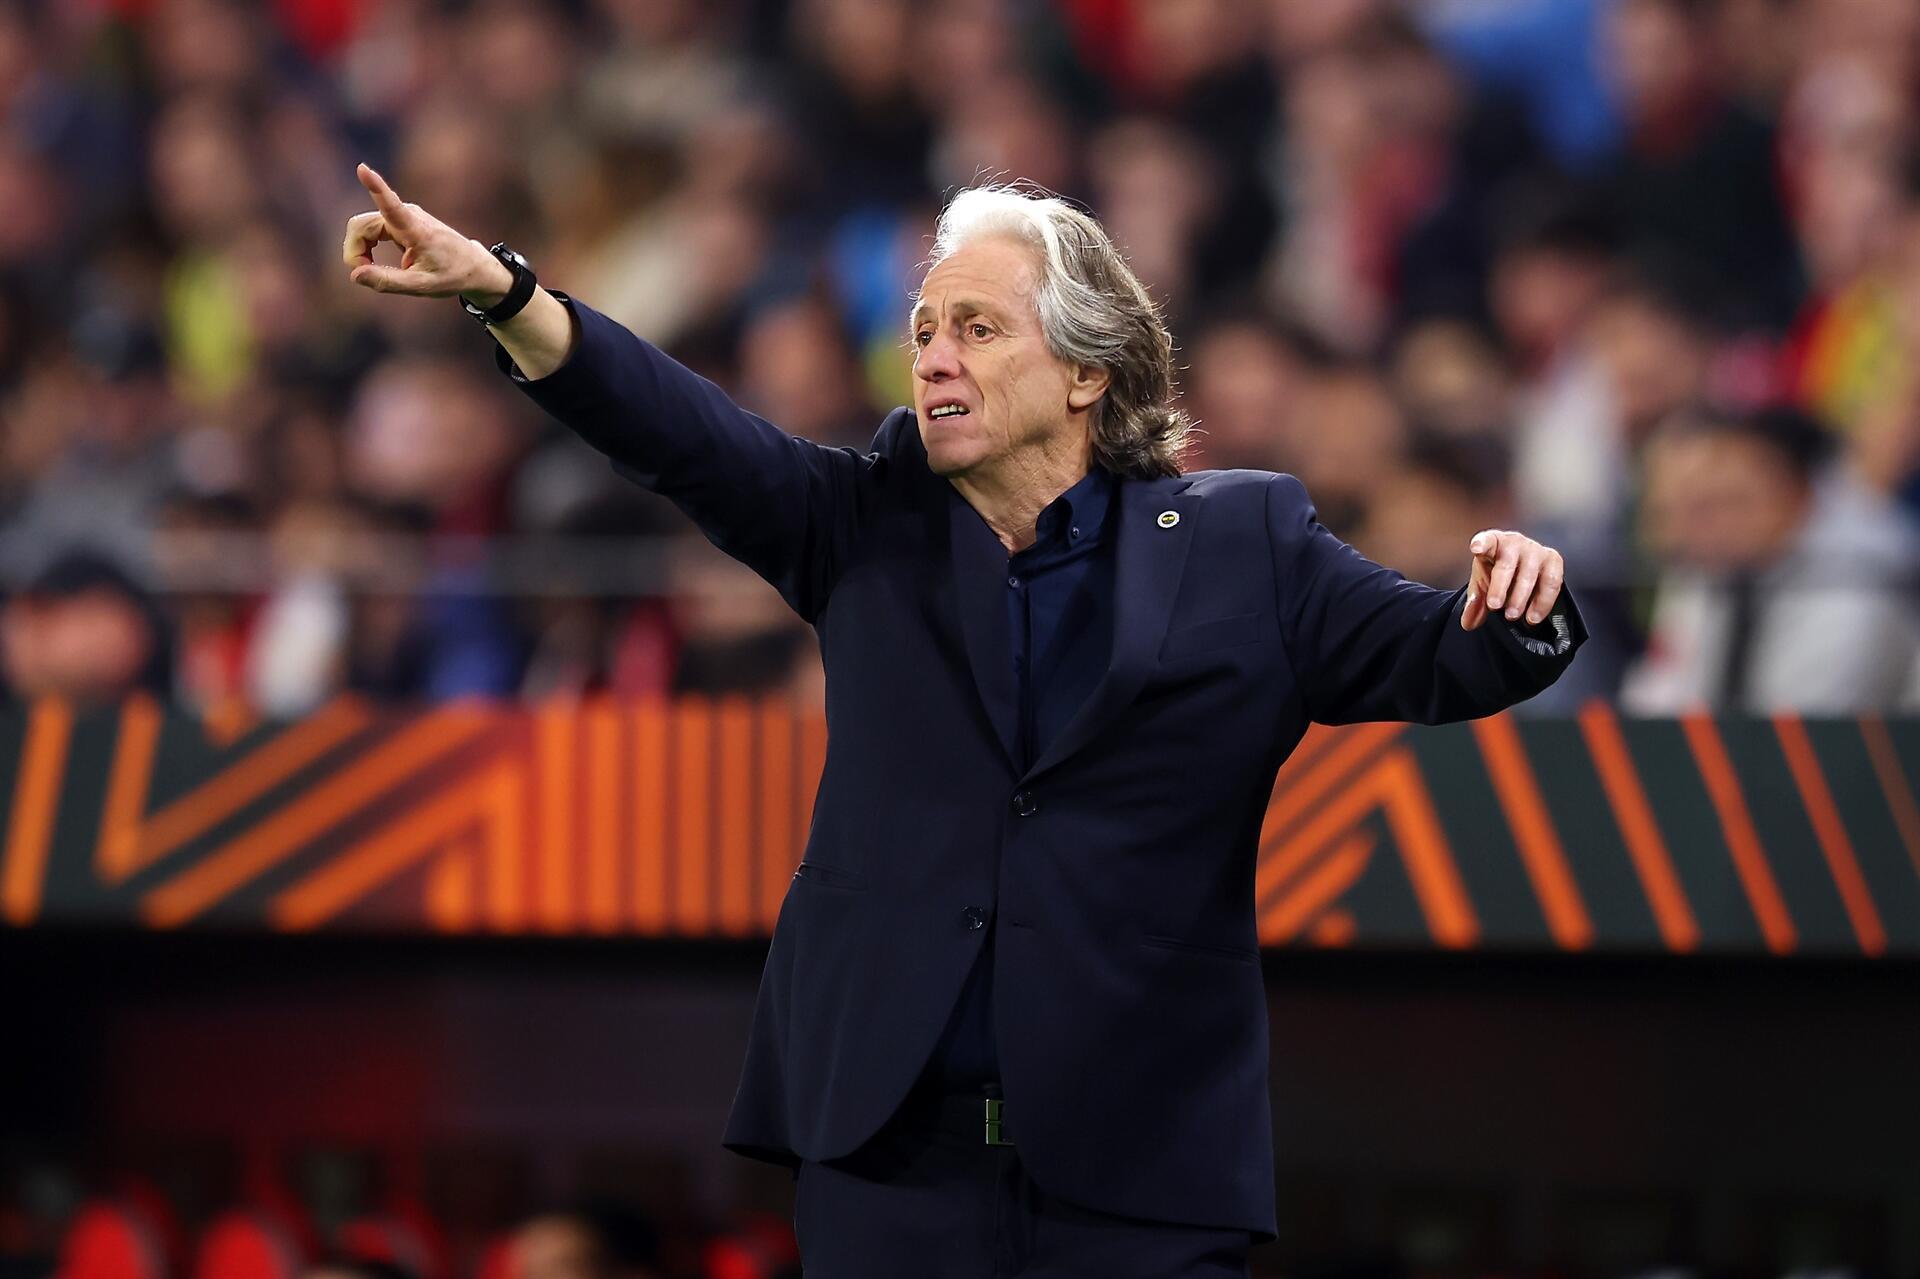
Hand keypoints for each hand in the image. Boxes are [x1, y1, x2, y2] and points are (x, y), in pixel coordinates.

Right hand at [341, 162, 508, 301]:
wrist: (472, 266)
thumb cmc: (451, 276)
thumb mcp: (421, 286)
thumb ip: (387, 282)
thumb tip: (355, 274)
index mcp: (416, 230)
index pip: (391, 206)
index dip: (375, 187)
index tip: (363, 168)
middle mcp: (408, 215)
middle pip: (360, 226)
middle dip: (355, 250)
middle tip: (365, 275)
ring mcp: (403, 214)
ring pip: (362, 228)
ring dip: (360, 250)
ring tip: (373, 272)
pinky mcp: (399, 219)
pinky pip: (369, 229)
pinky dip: (365, 247)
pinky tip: (373, 263)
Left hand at [1461, 529, 1563, 630]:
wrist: (1521, 572)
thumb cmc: (1496, 575)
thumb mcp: (1481, 586)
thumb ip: (1474, 603)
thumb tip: (1468, 623)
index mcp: (1492, 543)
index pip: (1486, 540)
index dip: (1481, 543)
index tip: (1476, 548)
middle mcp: (1515, 542)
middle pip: (1506, 564)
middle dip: (1500, 587)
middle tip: (1494, 607)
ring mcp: (1536, 550)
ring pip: (1530, 574)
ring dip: (1521, 597)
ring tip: (1512, 616)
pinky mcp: (1553, 560)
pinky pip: (1551, 582)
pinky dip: (1542, 602)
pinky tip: (1532, 618)